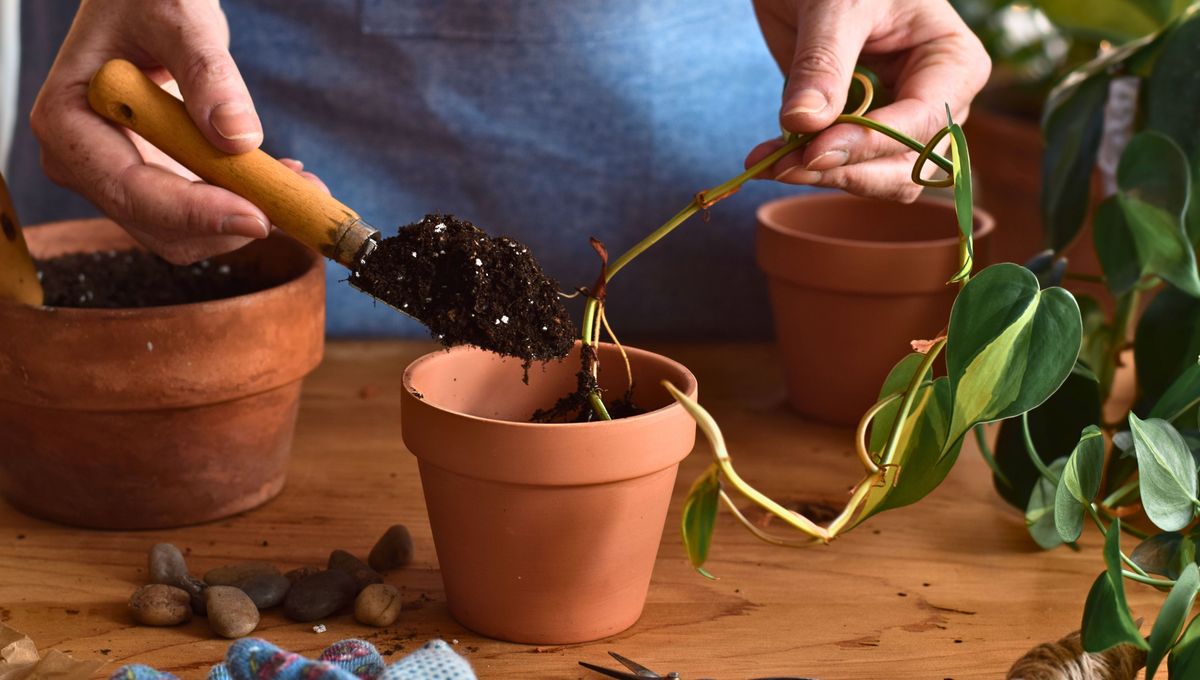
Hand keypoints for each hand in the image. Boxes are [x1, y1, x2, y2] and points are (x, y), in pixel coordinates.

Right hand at [31, 0, 324, 263]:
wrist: (147, 3)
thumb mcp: (178, 18)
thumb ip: (207, 72)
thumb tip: (237, 137)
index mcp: (68, 122)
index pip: (130, 193)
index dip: (196, 213)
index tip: (258, 215)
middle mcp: (85, 163)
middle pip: (162, 228)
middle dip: (231, 222)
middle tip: (298, 195)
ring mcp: (119, 179)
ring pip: (188, 234)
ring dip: (247, 216)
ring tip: (296, 178)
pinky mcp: (155, 184)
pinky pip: (204, 215)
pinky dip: (246, 205)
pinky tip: (279, 174)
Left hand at [747, 0, 990, 201]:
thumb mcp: (835, 7)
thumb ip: (822, 63)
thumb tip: (804, 123)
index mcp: (953, 63)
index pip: (922, 122)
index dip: (869, 144)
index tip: (813, 152)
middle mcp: (936, 101)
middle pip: (907, 166)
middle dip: (847, 172)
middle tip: (788, 167)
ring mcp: (900, 121)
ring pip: (876, 178)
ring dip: (822, 178)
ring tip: (772, 163)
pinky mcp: (860, 131)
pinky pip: (841, 167)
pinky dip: (804, 169)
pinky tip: (767, 159)